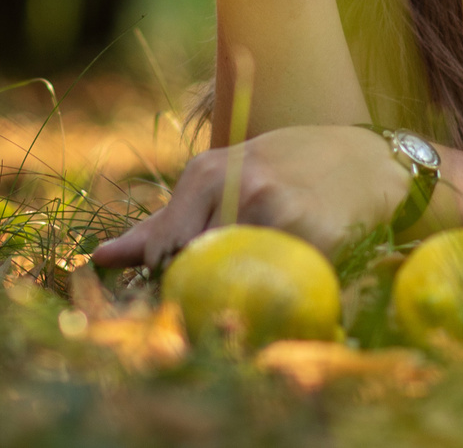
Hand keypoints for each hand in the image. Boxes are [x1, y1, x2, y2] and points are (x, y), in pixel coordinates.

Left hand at [91, 125, 411, 269]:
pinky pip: (281, 286)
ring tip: (254, 285)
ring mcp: (279, 212)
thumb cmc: (282, 170)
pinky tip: (287, 284)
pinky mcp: (317, 238)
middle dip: (200, 291)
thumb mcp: (220, 180)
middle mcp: (238, 186)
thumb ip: (163, 223)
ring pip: (238, 279)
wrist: (366, 162)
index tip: (181, 292)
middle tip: (215, 299)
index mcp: (205, 171)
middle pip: (197, 266)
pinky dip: (278, 296)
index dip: (167, 280)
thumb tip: (96, 259)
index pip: (164, 249)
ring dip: (240, 295)